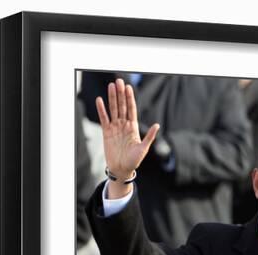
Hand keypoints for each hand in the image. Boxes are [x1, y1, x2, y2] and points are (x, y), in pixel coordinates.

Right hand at [95, 79, 159, 197]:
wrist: (122, 170)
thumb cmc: (134, 161)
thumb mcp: (143, 149)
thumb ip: (149, 136)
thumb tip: (157, 125)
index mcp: (133, 127)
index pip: (131, 109)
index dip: (130, 98)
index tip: (128, 87)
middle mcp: (124, 125)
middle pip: (122, 106)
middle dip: (120, 94)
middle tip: (118, 81)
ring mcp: (115, 128)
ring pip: (113, 110)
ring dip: (112, 98)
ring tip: (111, 86)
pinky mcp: (107, 133)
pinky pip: (104, 119)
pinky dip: (102, 110)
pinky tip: (100, 101)